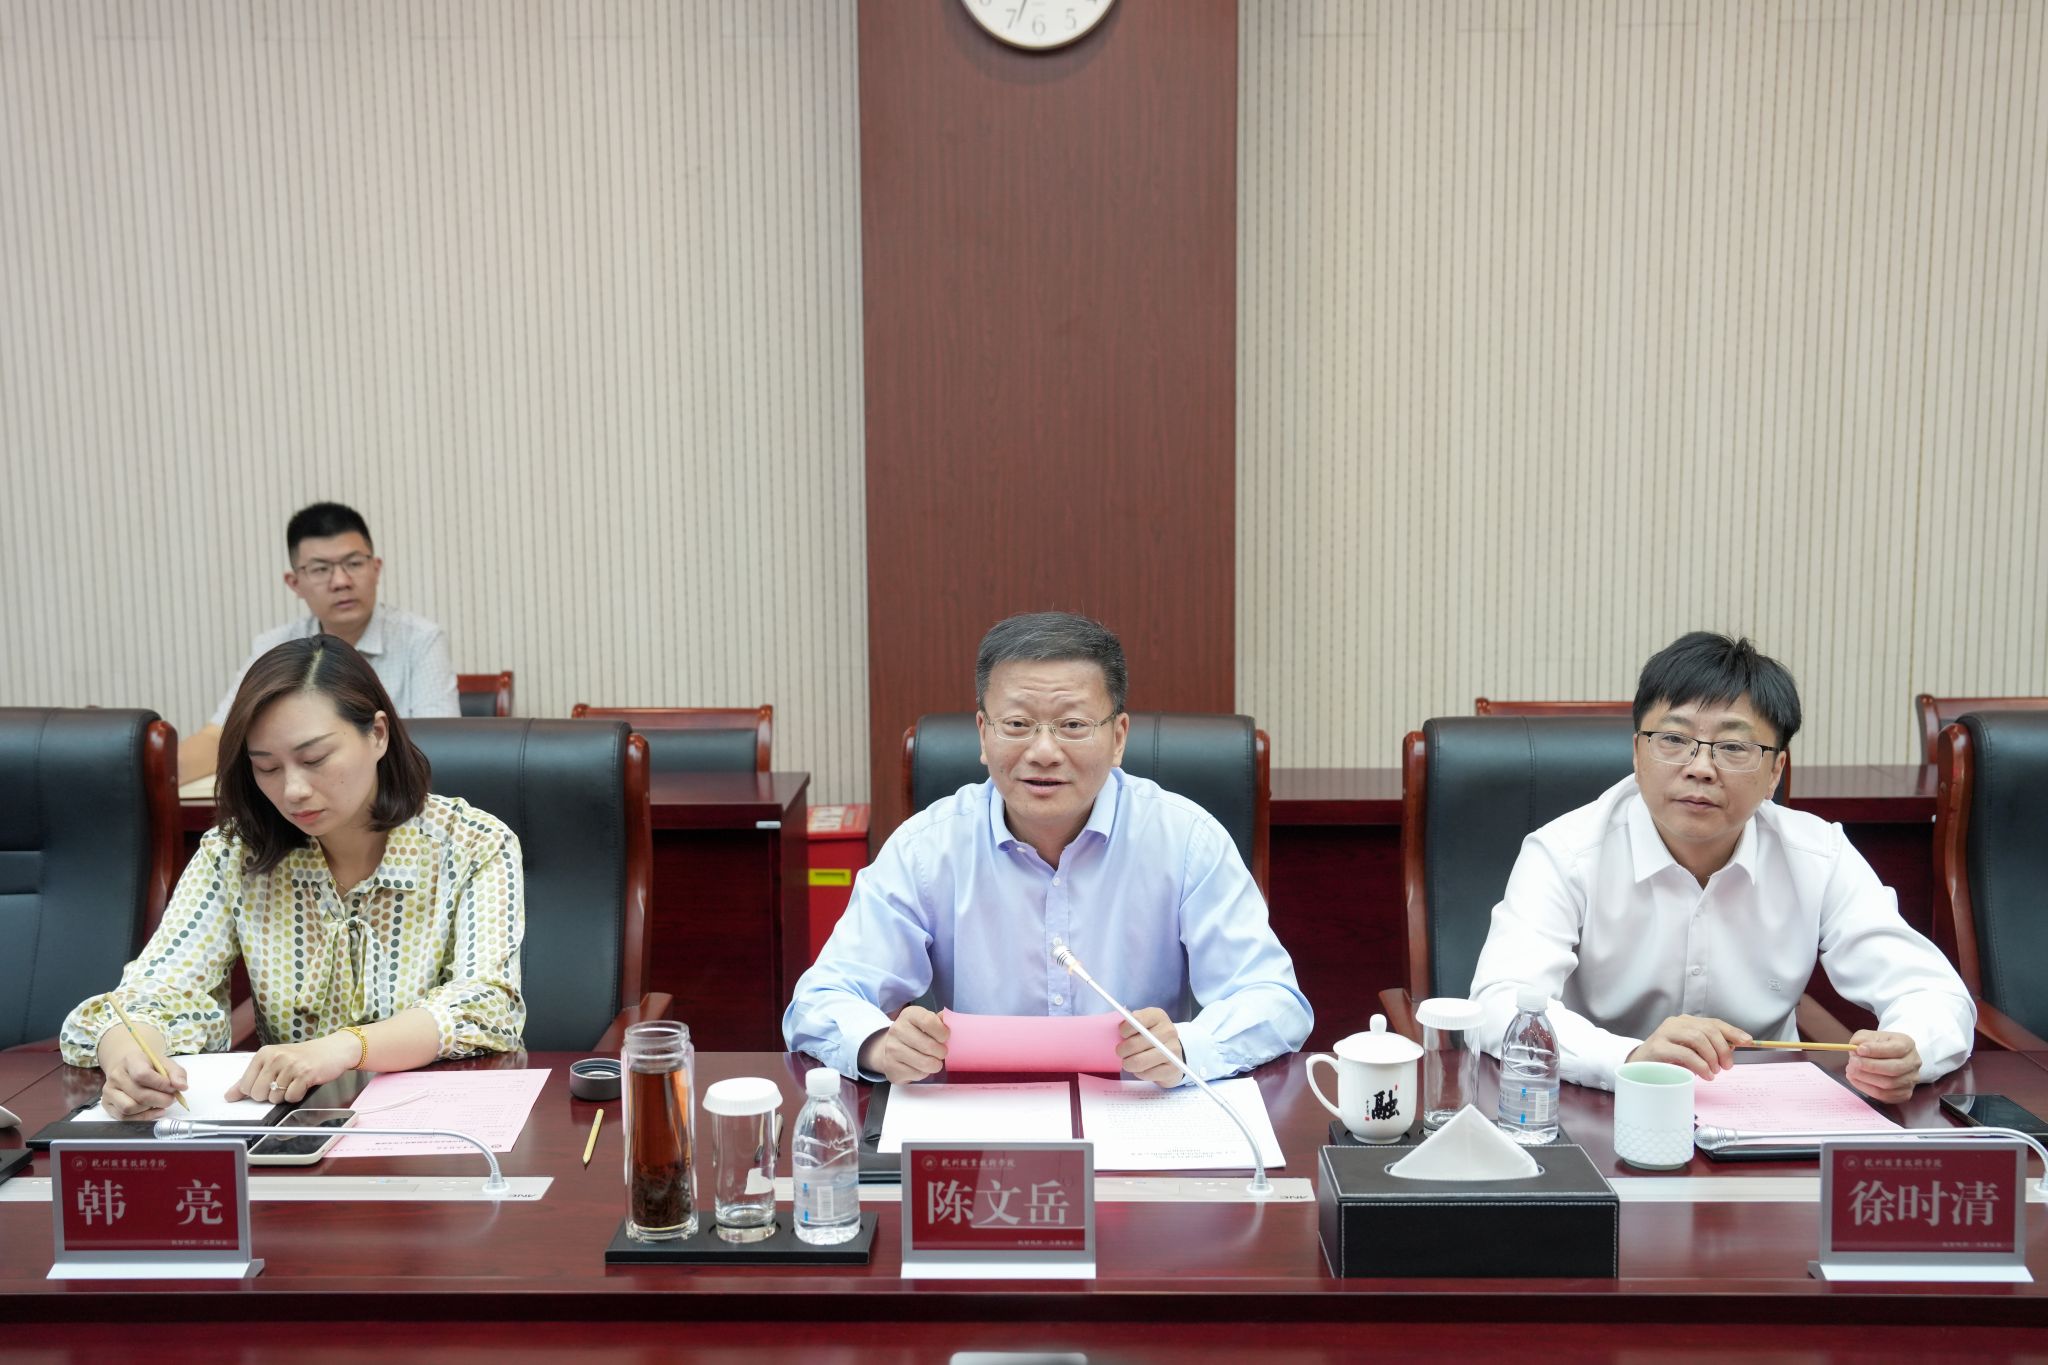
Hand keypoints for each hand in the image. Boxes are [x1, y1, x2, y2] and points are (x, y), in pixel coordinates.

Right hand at [98, 1038, 187, 1119]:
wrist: (130, 1067)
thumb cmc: (149, 1066)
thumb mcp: (165, 1063)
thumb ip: (177, 1073)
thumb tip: (182, 1087)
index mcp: (131, 1060)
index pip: (142, 1075)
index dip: (160, 1084)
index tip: (172, 1087)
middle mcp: (116, 1075)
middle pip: (139, 1094)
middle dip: (161, 1099)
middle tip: (172, 1098)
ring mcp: (109, 1090)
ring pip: (130, 1107)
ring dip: (150, 1108)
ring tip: (161, 1103)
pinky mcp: (107, 1104)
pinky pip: (124, 1117)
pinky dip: (143, 1117)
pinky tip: (154, 1111)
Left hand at [228, 1036, 358, 1104]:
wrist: (333, 1049)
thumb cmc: (303, 1057)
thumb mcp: (274, 1062)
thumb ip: (250, 1079)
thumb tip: (230, 1096)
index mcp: (264, 1053)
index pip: (245, 1086)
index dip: (256, 1091)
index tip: (269, 1083)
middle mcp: (276, 1057)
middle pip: (258, 1094)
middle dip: (270, 1095)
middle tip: (284, 1083)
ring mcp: (291, 1065)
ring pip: (275, 1098)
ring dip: (286, 1095)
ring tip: (295, 1081)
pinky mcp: (305, 1074)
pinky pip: (291, 1098)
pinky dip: (297, 1096)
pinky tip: (303, 1084)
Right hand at [857, 1006, 949, 1082]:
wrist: (891, 1048)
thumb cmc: (915, 1034)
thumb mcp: (926, 1022)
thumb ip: (939, 1021)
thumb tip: (951, 1021)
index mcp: (909, 1015)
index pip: (929, 1022)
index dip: (942, 1032)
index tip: (945, 1037)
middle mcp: (897, 1029)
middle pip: (929, 1046)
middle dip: (941, 1052)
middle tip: (941, 1052)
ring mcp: (892, 1049)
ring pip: (925, 1063)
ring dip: (935, 1064)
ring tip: (933, 1061)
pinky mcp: (891, 1067)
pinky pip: (917, 1074)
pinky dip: (923, 1073)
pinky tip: (920, 1067)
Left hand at [1115, 1008, 1185, 1087]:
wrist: (1172, 1052)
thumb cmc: (1150, 1036)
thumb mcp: (1142, 1023)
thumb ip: (1130, 1021)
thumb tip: (1121, 1020)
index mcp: (1158, 1016)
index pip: (1136, 1020)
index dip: (1124, 1029)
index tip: (1122, 1034)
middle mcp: (1168, 1031)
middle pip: (1133, 1044)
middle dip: (1121, 1051)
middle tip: (1121, 1052)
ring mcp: (1173, 1050)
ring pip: (1138, 1061)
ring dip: (1128, 1063)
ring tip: (1129, 1062)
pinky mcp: (1173, 1068)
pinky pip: (1146, 1074)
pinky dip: (1139, 1073)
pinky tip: (1141, 1068)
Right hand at [1626, 1014, 1751, 1079]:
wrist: (1638, 1067)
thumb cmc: (1667, 1060)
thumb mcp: (1690, 1051)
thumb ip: (1707, 1047)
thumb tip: (1733, 1047)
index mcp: (1685, 1022)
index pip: (1713, 1022)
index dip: (1732, 1031)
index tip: (1747, 1041)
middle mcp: (1675, 1023)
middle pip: (1707, 1030)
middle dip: (1722, 1048)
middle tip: (1727, 1066)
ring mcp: (1665, 1033)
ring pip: (1697, 1038)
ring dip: (1711, 1057)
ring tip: (1714, 1072)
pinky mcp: (1658, 1047)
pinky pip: (1685, 1053)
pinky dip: (1700, 1065)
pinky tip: (1705, 1075)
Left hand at [1844, 1030, 1920, 1103]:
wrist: (1889, 1057)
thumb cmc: (1877, 1045)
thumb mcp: (1869, 1036)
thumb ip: (1861, 1040)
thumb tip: (1855, 1050)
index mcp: (1907, 1044)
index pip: (1895, 1049)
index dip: (1876, 1050)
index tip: (1858, 1050)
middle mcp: (1913, 1063)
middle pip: (1894, 1069)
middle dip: (1870, 1067)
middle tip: (1852, 1062)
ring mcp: (1911, 1080)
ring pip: (1889, 1084)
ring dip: (1865, 1078)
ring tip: (1851, 1070)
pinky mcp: (1904, 1093)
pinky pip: (1885, 1095)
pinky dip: (1866, 1088)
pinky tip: (1855, 1079)